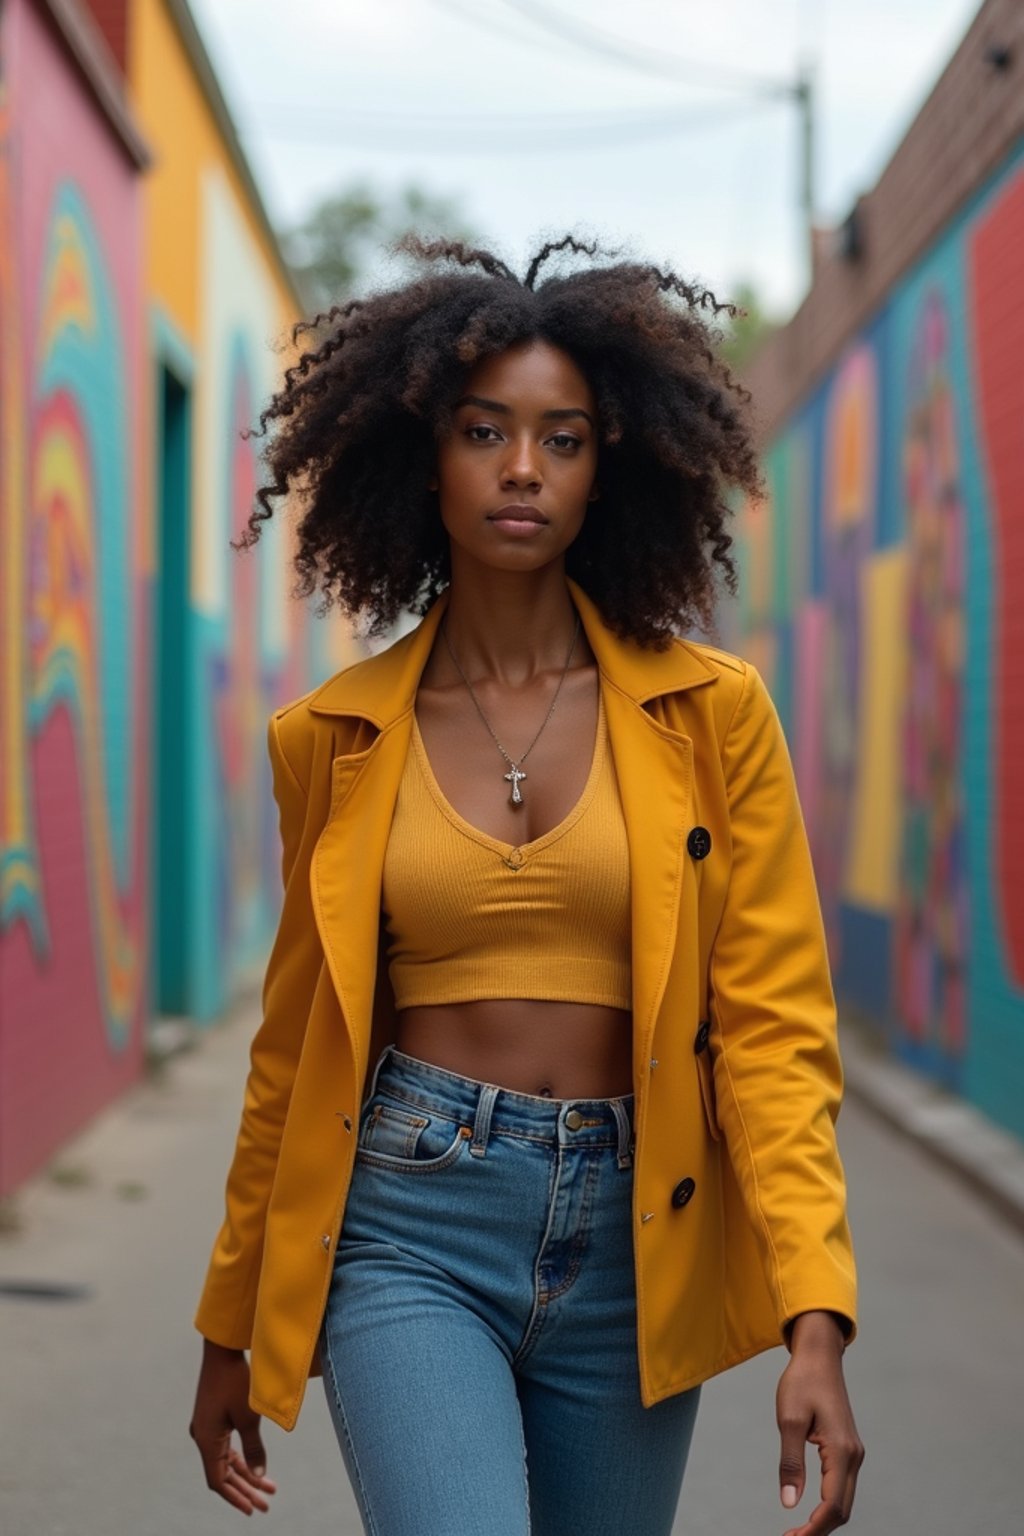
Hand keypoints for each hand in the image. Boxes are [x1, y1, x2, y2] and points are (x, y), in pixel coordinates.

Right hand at [190, 1339, 277, 1514]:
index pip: (218, 1481)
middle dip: (245, 1489)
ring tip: (268, 1488)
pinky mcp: (213, 1419)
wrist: (222, 1349)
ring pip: (226, 1461)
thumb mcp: (249, 1416)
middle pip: (224, 1474)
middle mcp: (202, 1437)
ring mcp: (207, 1428)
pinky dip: (242, 1458)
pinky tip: (256, 1466)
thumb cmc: (236, 1380)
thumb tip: (259, 1475)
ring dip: (246, 1474)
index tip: (252, 1510)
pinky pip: (226, 1446)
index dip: (236, 1497)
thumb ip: (254, 1448)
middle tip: (265, 1504)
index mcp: (206, 1440)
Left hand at [775, 1311, 863, 1534]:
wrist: (819, 1355)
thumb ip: (790, 1463)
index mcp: (841, 1451)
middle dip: (819, 1530)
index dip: (813, 1529)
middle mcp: (854, 1456)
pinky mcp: (848, 1448)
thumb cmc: (802, 1382)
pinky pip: (842, 1486)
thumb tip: (789, 1503)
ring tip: (797, 1531)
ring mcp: (854, 1452)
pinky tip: (810, 1511)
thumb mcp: (788, 1420)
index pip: (832, 1506)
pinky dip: (829, 1505)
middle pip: (842, 1510)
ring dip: (824, 1520)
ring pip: (844, 1500)